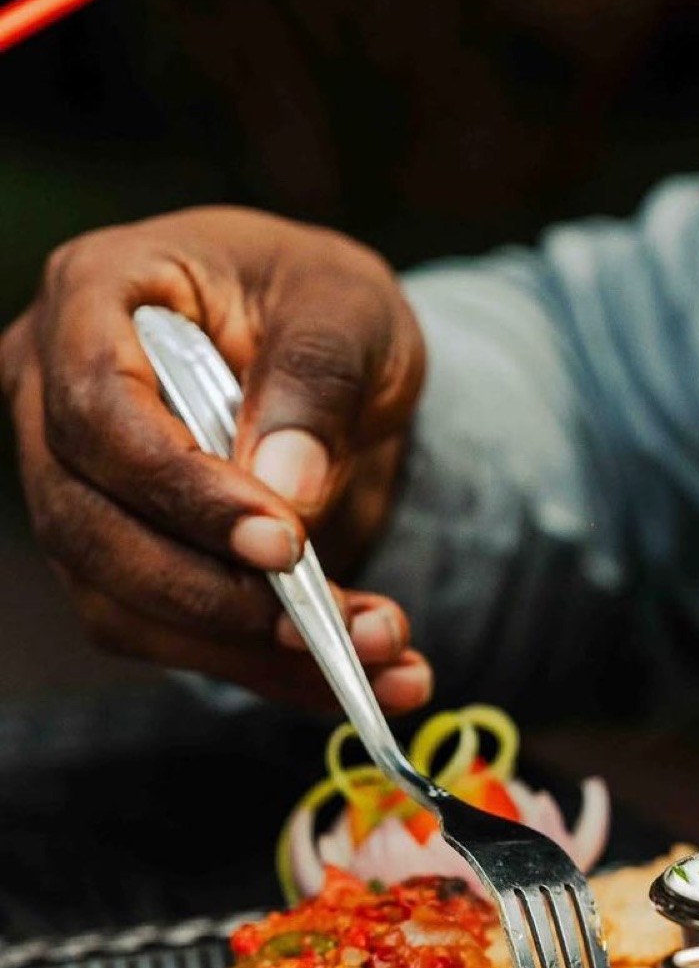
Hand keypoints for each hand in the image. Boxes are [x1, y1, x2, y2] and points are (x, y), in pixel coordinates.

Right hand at [0, 206, 430, 709]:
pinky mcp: (116, 557)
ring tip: (376, 657)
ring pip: (117, 601)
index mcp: (96, 293)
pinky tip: (354, 675)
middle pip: (89, 525)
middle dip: (212, 594)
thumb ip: (319, 379)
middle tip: (328, 625)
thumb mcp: (348, 308)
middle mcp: (52, 392)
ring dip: (245, 651)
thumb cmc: (324, 304)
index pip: (98, 410)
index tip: (283, 543)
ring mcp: (74, 483)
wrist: (336, 356)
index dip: (181, 490)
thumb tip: (288, 492)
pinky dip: (261, 666)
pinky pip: (165, 634)